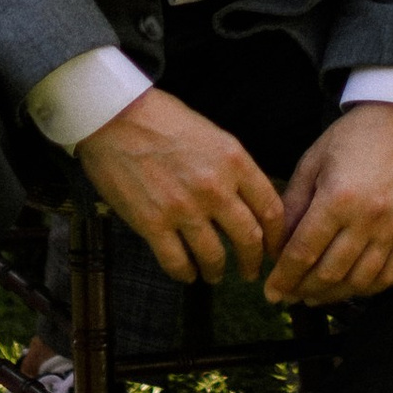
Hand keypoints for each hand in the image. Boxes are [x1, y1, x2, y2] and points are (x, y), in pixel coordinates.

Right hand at [77, 89, 284, 285]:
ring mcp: (184, 209)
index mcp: (234, 161)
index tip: (274, 248)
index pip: (271, 208)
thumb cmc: (162, 119)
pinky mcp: (152, 224)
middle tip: (250, 272)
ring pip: (214, 256)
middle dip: (253, 262)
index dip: (277, 236)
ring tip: (214, 274)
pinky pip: (177, 262)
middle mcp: (215, 188)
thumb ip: (232, 168)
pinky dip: (185, 274)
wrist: (114, 117)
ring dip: (217, 271)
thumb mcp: (212, 135)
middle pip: (249, 239)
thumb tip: (246, 201)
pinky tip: (187, 274)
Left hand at [265, 102, 392, 305]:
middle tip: (288, 295)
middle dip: (302, 290)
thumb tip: (277, 248)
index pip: (303, 253)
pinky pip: (389, 277)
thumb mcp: (312, 163)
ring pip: (358, 281)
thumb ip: (292, 206)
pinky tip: (348, 288)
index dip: (284, 278)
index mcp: (337, 198)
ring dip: (332, 295)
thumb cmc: (352, 138)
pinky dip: (365, 290)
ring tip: (313, 295)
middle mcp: (368, 219)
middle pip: (329, 273)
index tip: (271, 293)